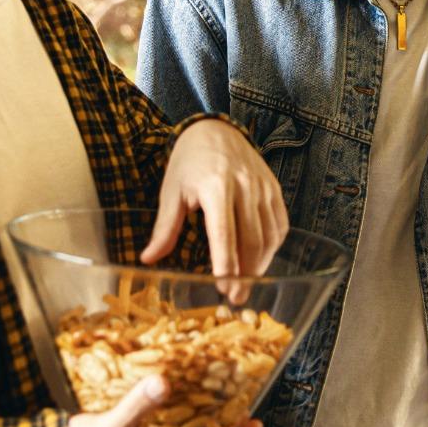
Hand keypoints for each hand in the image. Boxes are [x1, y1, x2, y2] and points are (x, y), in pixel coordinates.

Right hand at [70, 375, 262, 426]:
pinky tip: (173, 378)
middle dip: (224, 416)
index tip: (258, 422)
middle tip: (243, 389)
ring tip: (216, 377)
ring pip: (184, 423)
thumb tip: (165, 381)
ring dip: (200, 405)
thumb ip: (136, 406)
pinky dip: (173, 398)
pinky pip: (162, 414)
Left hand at [143, 118, 289, 276]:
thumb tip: (148, 259)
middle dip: (245, 273)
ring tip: (248, 284)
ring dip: (261, 264)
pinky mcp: (274, 188)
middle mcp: (244, 185)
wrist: (215, 129)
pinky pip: (279, 224)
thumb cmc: (189, 162)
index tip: (224, 287)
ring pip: (269, 235)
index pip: (224, 232)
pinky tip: (260, 260)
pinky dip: (272, 246)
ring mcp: (263, 186)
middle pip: (250, 239)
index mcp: (215, 185)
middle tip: (236, 297)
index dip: (226, 263)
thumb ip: (165, 228)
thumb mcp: (171, 191)